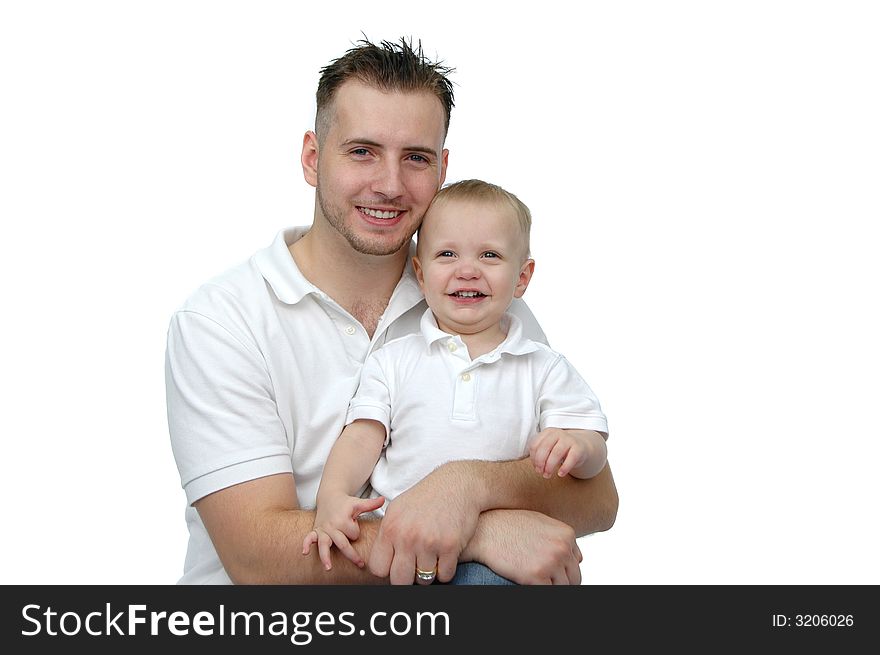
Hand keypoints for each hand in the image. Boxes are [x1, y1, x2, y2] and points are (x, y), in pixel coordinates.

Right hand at [302, 495, 384, 569]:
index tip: (354, 524)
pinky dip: (305, 544)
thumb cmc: (346, 503)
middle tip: (360, 564)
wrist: (329, 497)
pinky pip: (309, 538)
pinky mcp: (316, 531)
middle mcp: (332, 526)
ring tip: (328, 567)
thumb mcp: (358, 503)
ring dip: (326, 556)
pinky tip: (305, 553)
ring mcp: (323, 530)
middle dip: (351, 554)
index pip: (354, 534)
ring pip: (324, 545)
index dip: (356, 531)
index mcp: (343, 520)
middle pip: (342, 543)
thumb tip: (383, 500)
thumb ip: (370, 504)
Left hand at [368, 463, 481, 584]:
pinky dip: (446, 570)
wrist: (457, 484)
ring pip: (424, 580)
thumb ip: (387, 535)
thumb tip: (379, 562)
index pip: (378, 568)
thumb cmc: (426, 497)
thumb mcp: (398, 509)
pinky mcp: (450, 546)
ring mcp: (429, 542)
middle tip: (415, 567)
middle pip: (399, 580)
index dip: (387, 570)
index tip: (396, 564)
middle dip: (407, 578)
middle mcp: (407, 536)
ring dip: (428, 573)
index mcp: (391, 528)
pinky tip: (445, 556)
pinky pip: (445, 575)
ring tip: (431, 558)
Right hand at [466, 509, 582, 584]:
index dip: (563, 571)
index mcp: (566, 534)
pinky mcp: (536, 576)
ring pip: (563, 588)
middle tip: (544, 582)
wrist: (484, 530)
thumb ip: (560, 537)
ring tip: (535, 582)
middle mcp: (562, 547)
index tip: (551, 573)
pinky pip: (548, 593)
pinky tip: (528, 584)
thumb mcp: (539, 522)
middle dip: (561, 582)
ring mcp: (551, 562)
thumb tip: (578, 557)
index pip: (576, 563)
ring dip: (550, 587)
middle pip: (574, 578)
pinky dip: (539, 590)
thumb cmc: (507, 525)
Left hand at [530, 428, 596, 477]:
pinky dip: (564, 468)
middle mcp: (558, 433)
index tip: (536, 467)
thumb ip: (541, 454)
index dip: (533, 458)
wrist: (582, 446)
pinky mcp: (579, 448)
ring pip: (556, 453)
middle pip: (544, 448)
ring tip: (547, 475)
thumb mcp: (549, 447)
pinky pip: (571, 458)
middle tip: (540, 472)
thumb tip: (537, 467)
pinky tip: (560, 474)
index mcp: (548, 432)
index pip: (535, 445)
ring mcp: (569, 439)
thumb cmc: (561, 449)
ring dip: (549, 467)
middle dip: (540, 462)